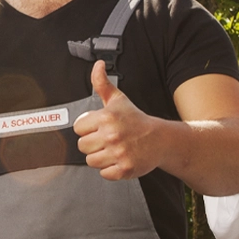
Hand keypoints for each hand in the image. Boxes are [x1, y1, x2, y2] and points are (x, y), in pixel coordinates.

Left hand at [75, 60, 162, 180]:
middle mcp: (112, 135)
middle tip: (108, 140)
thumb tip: (98, 65)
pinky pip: (104, 174)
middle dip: (93, 144)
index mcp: (107, 117)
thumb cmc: (135, 120)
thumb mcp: (118, 100)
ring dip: (101, 157)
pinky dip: (111, 169)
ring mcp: (119, 153)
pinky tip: (120, 159)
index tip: (100, 128)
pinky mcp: (125, 169)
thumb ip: (102, 83)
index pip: (78, 128)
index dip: (88, 128)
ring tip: (114, 149)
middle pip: (82, 146)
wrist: (160, 139)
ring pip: (91, 161)